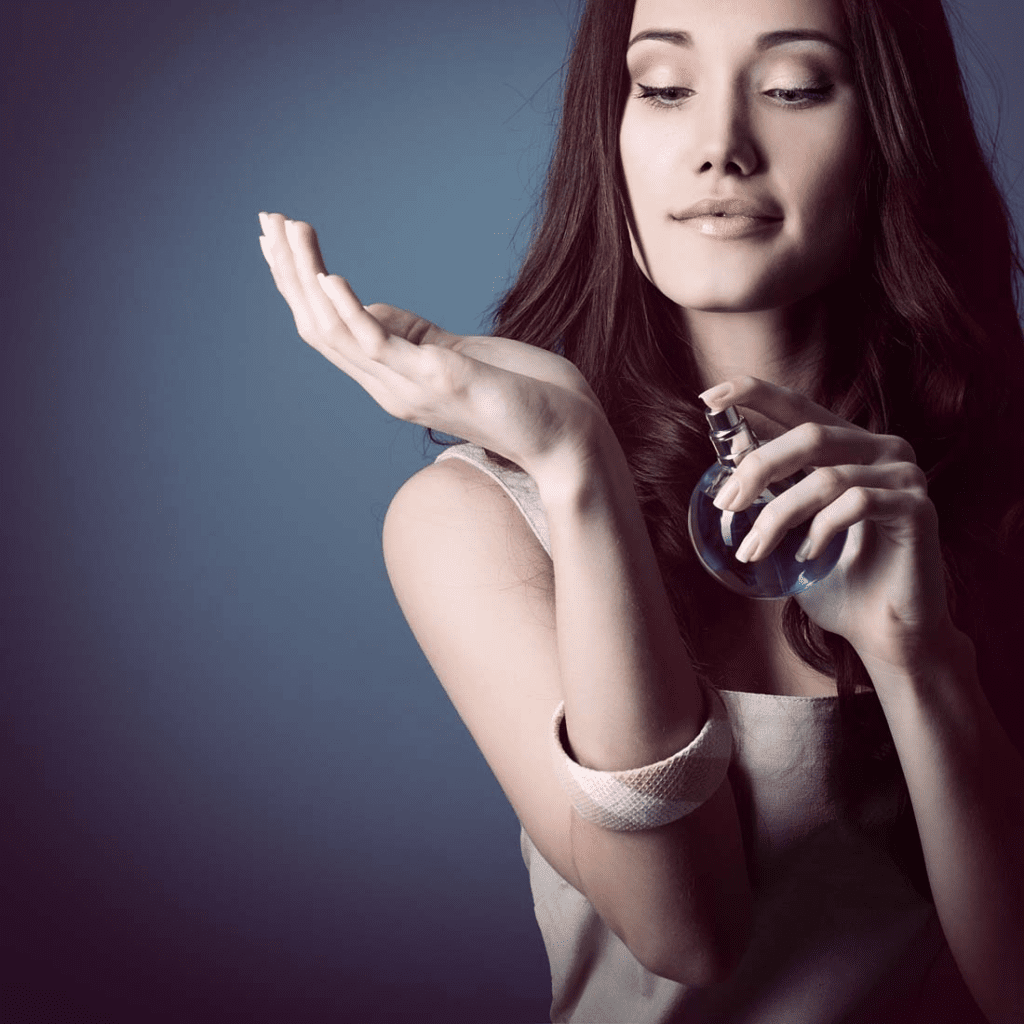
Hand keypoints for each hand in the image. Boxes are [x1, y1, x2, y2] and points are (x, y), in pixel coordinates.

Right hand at [257, 213, 604, 478]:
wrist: (568, 443)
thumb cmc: (525, 400)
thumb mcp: (458, 357)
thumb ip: (416, 338)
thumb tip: (375, 309)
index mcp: (394, 382)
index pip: (329, 333)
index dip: (300, 288)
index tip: (283, 241)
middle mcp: (391, 389)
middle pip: (319, 329)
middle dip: (289, 273)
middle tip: (267, 220)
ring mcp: (410, 389)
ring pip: (336, 333)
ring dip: (309, 277)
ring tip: (292, 230)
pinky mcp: (438, 383)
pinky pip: (377, 347)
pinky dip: (349, 311)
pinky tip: (332, 276)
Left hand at [699, 376, 952, 671]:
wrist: (882, 632)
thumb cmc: (833, 578)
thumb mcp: (792, 527)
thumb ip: (771, 491)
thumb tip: (729, 460)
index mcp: (849, 445)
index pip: (799, 406)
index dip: (754, 394)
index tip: (708, 397)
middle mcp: (882, 449)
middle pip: (810, 435)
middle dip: (758, 467)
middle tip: (726, 503)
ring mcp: (904, 476)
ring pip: (827, 477)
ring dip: (779, 515)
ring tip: (753, 550)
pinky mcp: (917, 508)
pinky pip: (858, 504)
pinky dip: (822, 529)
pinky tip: (805, 555)